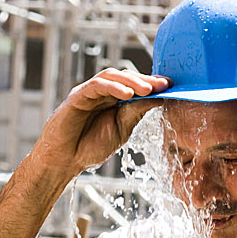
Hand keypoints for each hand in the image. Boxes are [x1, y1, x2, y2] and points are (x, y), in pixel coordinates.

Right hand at [31, 68, 170, 176]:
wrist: (64, 160)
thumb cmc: (89, 147)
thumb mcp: (121, 129)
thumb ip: (135, 113)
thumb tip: (158, 98)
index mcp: (113, 101)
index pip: (135, 87)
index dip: (153, 86)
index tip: (172, 87)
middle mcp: (102, 93)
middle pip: (126, 78)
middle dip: (146, 81)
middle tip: (164, 85)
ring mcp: (89, 92)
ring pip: (112, 77)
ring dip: (132, 82)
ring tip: (149, 89)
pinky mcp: (78, 96)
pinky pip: (97, 86)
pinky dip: (113, 87)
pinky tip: (128, 94)